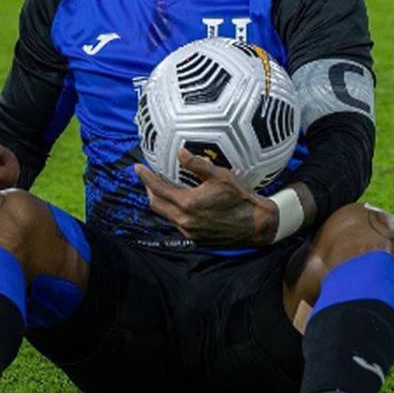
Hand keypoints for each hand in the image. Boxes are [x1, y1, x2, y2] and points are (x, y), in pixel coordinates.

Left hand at [133, 148, 278, 245]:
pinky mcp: (196, 240)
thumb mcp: (220, 176)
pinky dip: (173, 213)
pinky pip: (178, 225)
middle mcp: (184, 221)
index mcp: (187, 204)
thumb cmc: (239, 198)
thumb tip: (180, 152)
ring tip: (162, 190)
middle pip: (156, 204)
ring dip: (161, 202)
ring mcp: (189, 233)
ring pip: (166, 216)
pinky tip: (180, 205)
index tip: (138, 168)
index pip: (158, 188)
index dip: (146, 177)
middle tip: (148, 178)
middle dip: (149, 190)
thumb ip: (198, 165)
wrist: (256, 225)